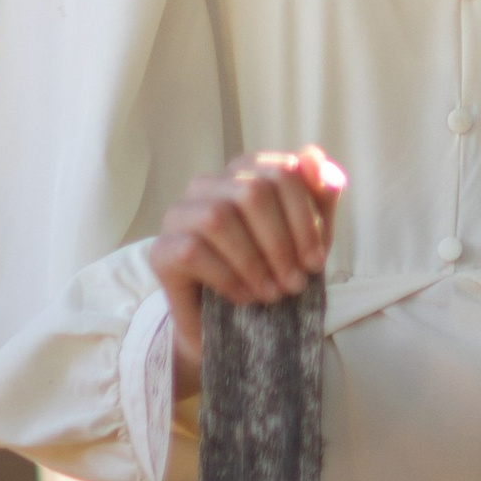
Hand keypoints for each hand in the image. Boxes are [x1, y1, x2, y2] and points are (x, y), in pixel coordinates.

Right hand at [150, 148, 344, 386]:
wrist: (231, 323)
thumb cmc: (274, 268)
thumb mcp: (309, 232)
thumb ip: (319, 192)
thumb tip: (314, 157)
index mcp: (245, 169)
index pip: (283, 172)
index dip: (304, 218)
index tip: (316, 262)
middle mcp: (208, 183)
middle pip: (252, 191)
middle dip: (281, 242)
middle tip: (295, 283)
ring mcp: (179, 214)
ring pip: (219, 217)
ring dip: (254, 262)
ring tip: (272, 293)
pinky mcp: (161, 249)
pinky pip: (193, 251)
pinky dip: (227, 277)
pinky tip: (245, 297)